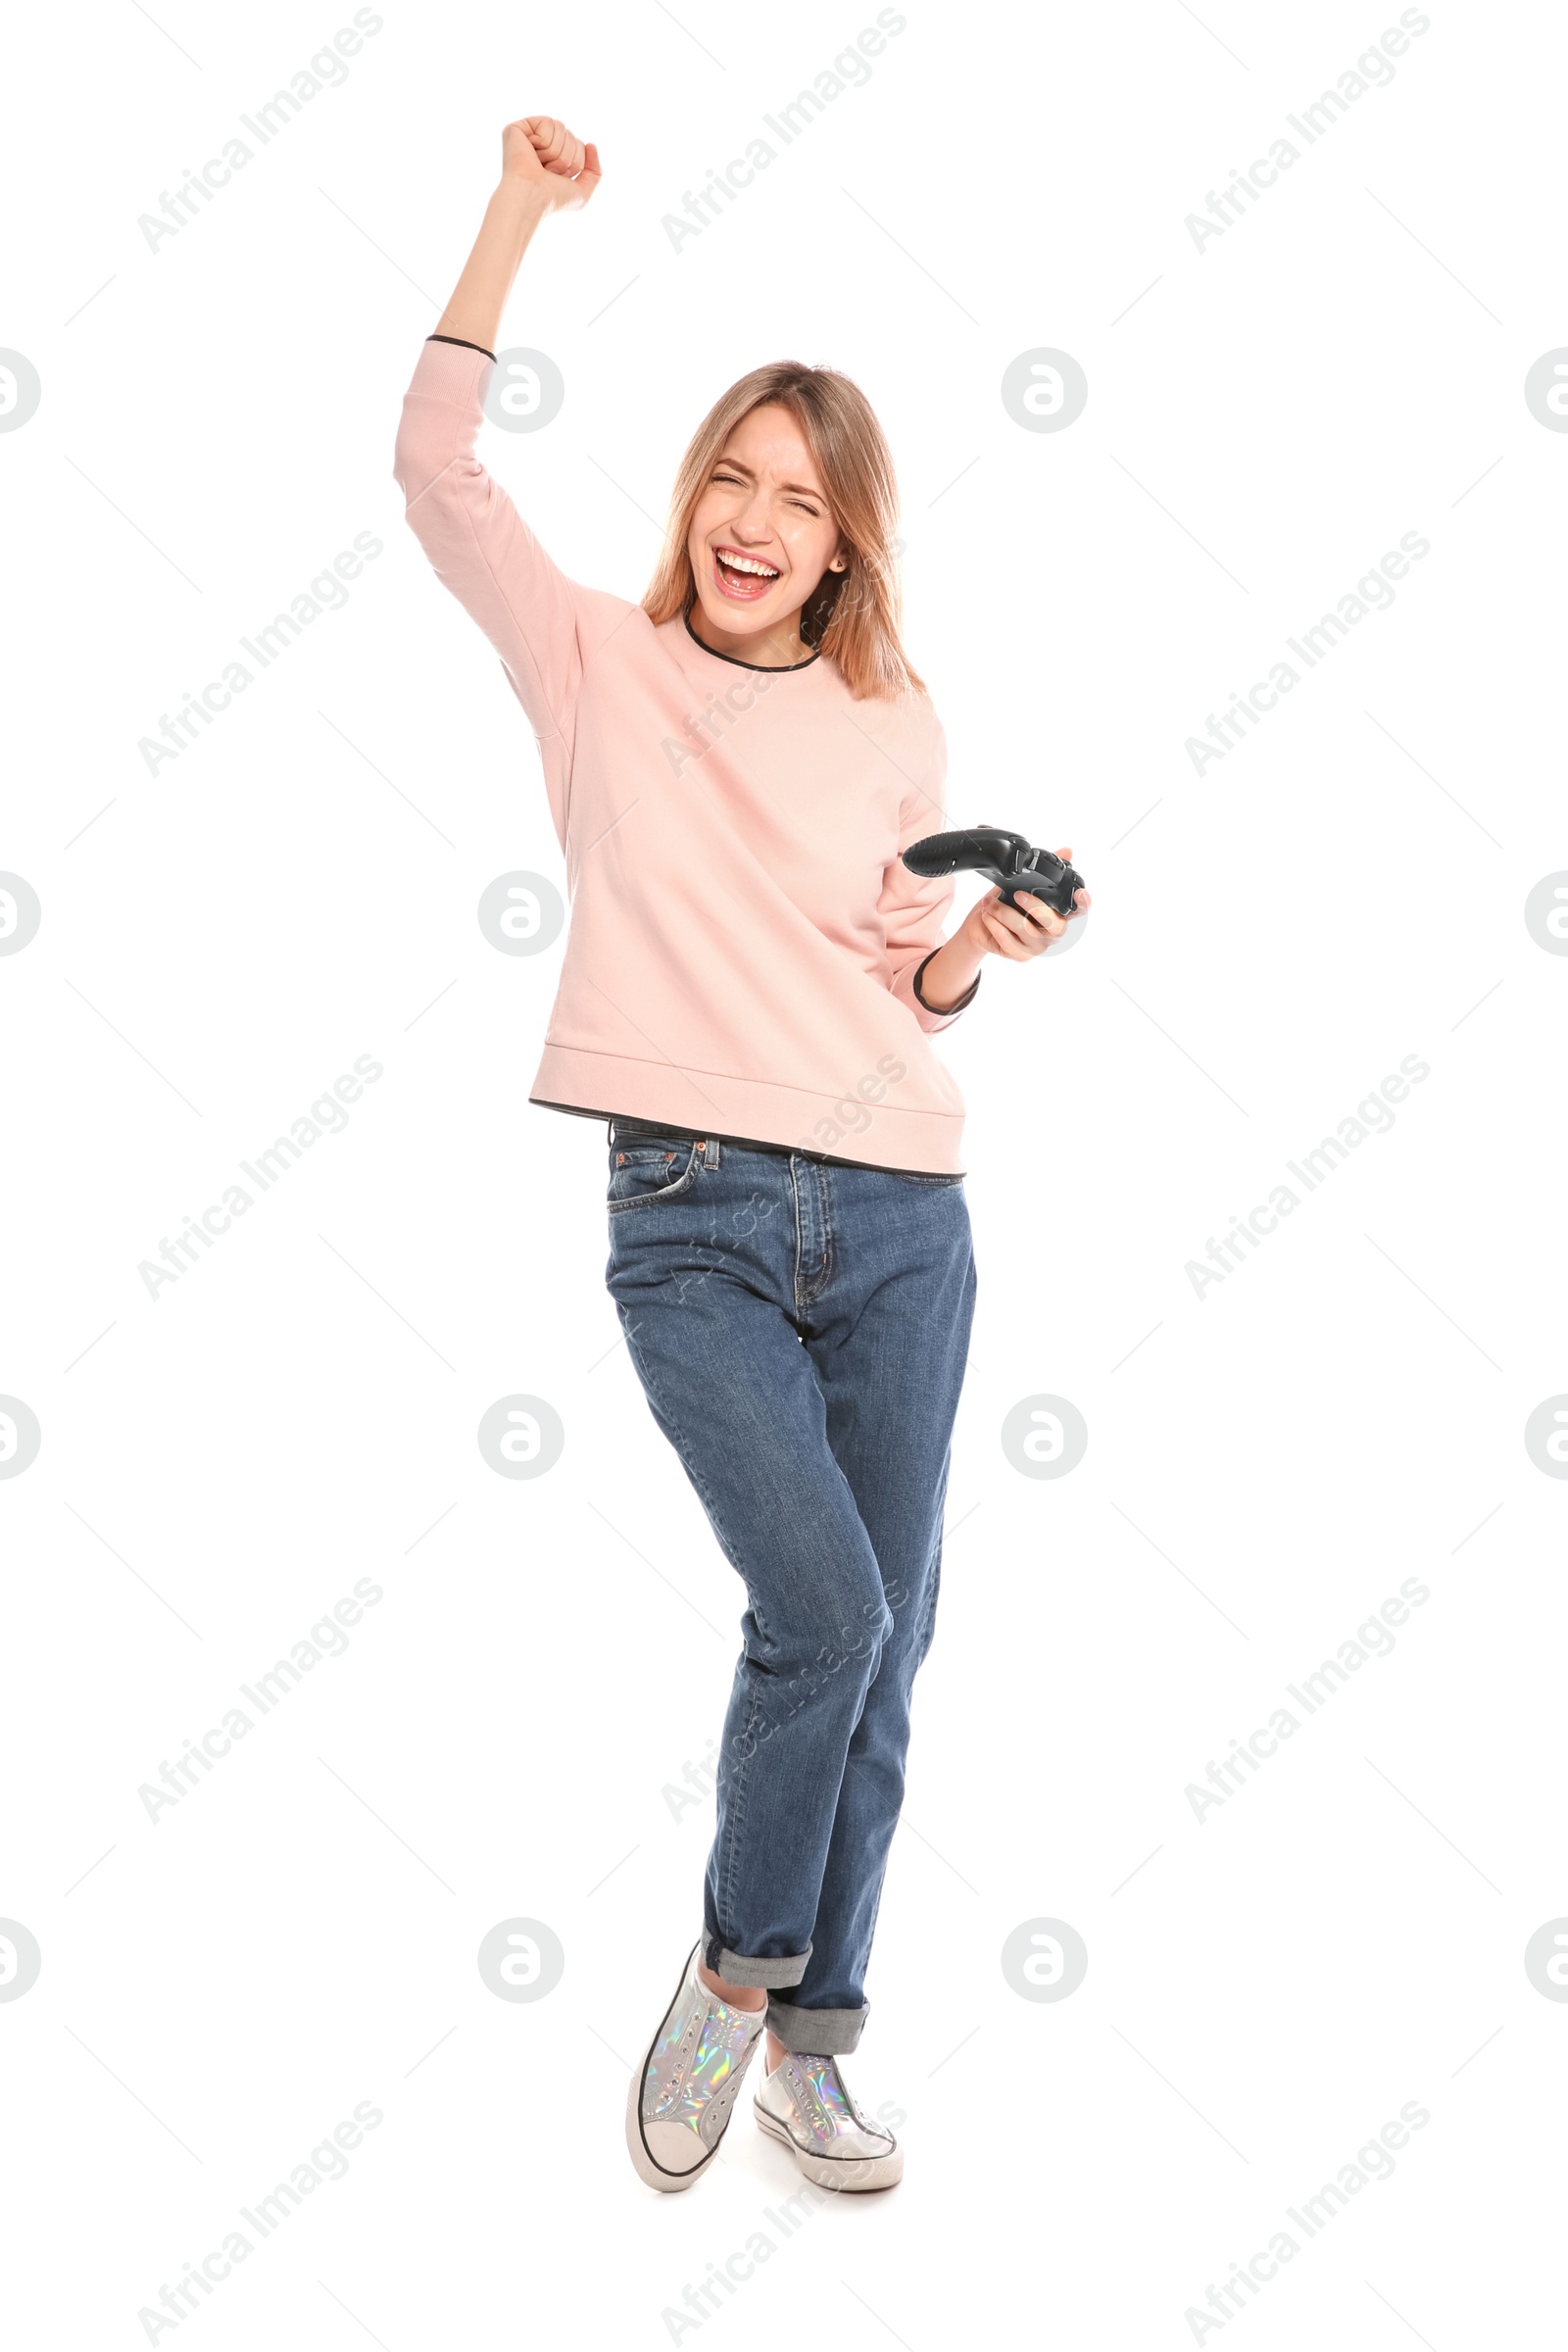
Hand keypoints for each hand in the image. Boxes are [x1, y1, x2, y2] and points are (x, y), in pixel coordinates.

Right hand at [500, 116, 601, 208]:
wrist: (532, 197)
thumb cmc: (553, 199)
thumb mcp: (582, 192)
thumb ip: (595, 172)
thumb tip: (591, 144)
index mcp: (553, 156)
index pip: (578, 144)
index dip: (576, 161)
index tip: (559, 177)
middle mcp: (540, 144)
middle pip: (570, 135)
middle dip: (566, 156)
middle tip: (549, 171)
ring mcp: (527, 135)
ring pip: (560, 127)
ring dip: (555, 151)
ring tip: (540, 164)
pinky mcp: (517, 128)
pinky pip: (547, 122)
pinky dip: (544, 141)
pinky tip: (531, 152)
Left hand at [969, 846, 1089, 965]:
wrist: (981, 925)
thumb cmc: (1006, 904)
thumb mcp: (1022, 883)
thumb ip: (1045, 870)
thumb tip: (1068, 850)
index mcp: (1059, 914)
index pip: (1079, 911)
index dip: (1083, 903)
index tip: (1081, 893)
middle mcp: (1053, 932)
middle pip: (1053, 925)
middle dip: (1034, 906)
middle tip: (1016, 894)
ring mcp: (1038, 946)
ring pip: (1024, 929)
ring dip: (1002, 911)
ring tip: (989, 902)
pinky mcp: (1021, 956)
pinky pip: (1008, 940)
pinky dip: (994, 924)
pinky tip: (987, 915)